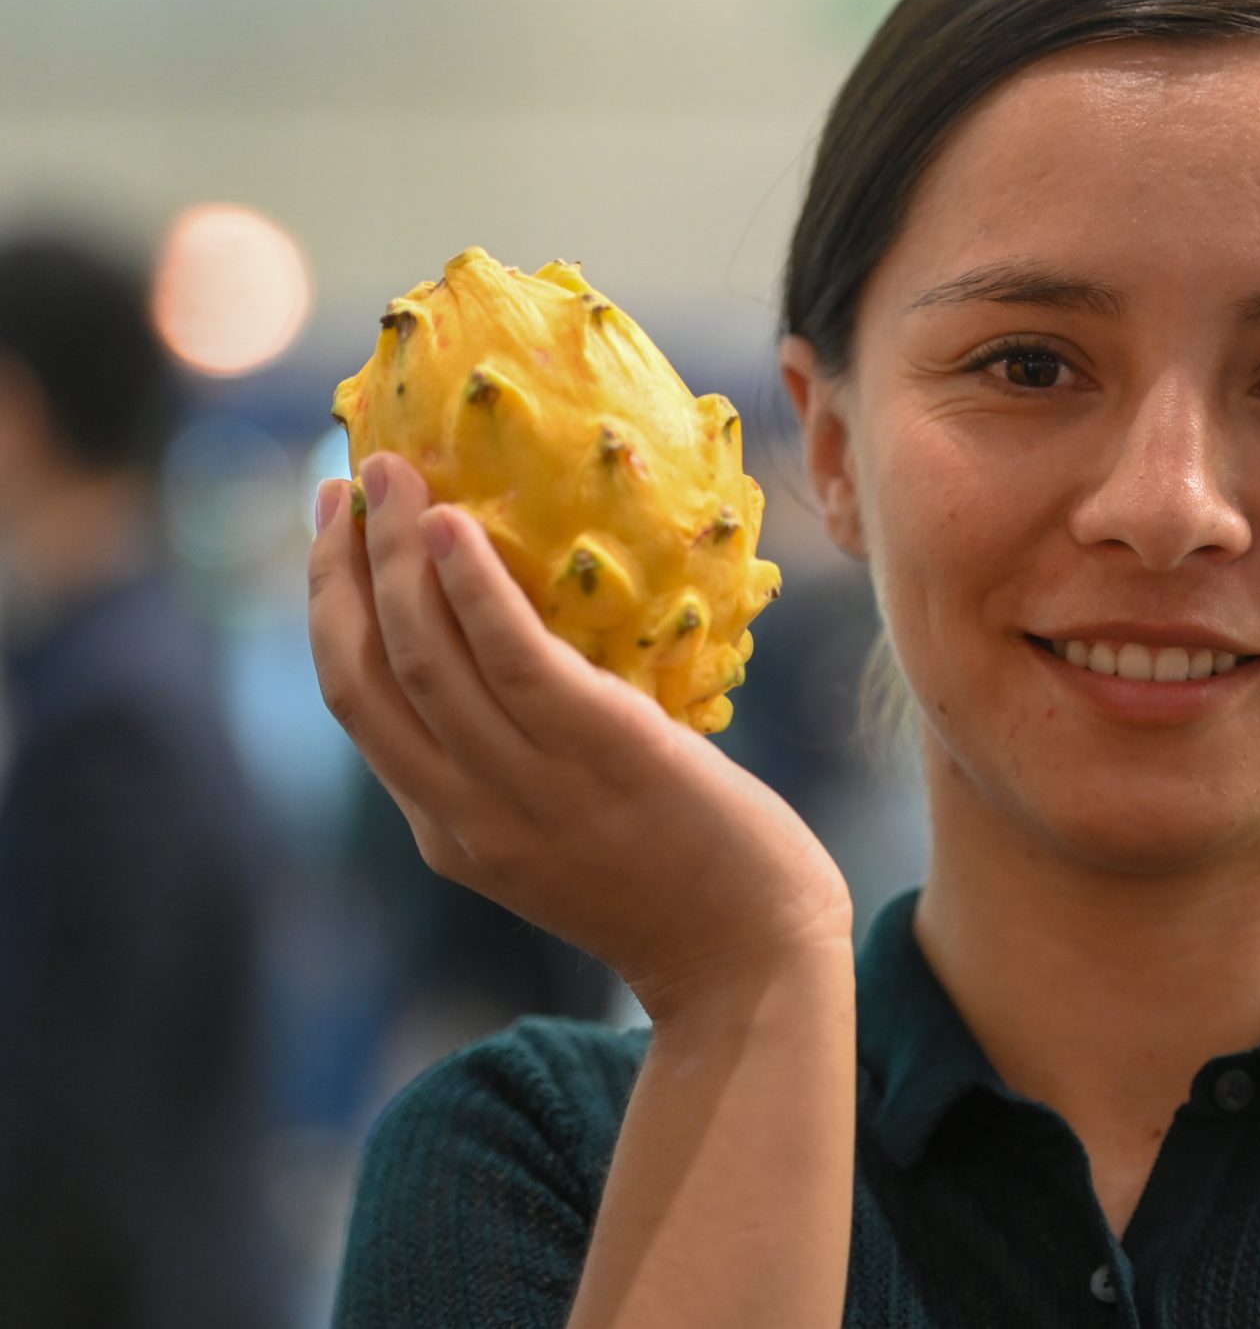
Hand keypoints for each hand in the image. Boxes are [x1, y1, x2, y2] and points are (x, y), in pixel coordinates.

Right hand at [309, 452, 853, 1018]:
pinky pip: (512, 658)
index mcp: (449, 832)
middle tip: (341, 484)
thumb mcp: (565, 837)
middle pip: (363, 676)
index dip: (331, 612)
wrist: (753, 962)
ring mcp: (528, 787)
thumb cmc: (681, 886)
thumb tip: (516, 652)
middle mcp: (467, 813)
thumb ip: (522, 766)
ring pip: (424, 657)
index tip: (334, 535)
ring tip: (390, 472)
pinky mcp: (602, 752)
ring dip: (396, 555)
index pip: (359, 706)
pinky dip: (471, 589)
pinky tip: (457, 526)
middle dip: (337, 572)